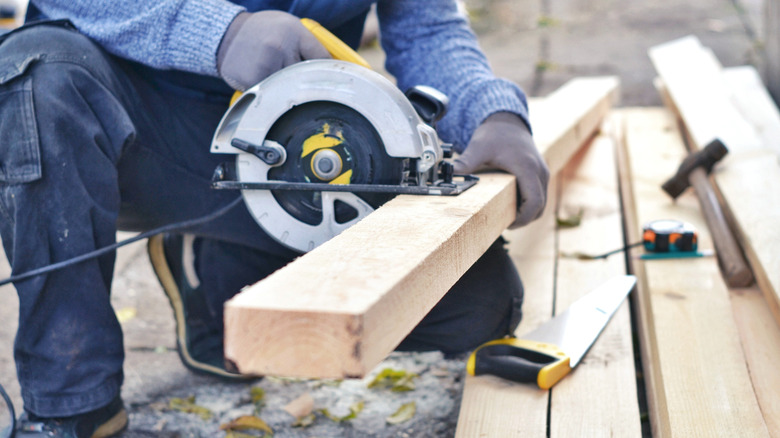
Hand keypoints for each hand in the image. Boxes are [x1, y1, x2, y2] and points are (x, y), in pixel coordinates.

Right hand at [217, 11, 330, 90]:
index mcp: (293, 32)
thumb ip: (309, 45)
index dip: (330, 72)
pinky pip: (271, 95)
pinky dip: (271, 94)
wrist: (226, 35)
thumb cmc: (263, 32)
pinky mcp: (252, 81)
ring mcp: (265, 66)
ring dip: (288, 89)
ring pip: (289, 89)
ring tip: (277, 78)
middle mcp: (280, 47)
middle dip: (307, 83)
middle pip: (306, 77)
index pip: (322, 58)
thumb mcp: (289, 27)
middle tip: (308, 88)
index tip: (338, 84)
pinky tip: (264, 82)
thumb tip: (334, 68)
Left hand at [453, 112, 549, 227]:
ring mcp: (542, 172)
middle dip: (524, 218)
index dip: (523, 218)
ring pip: (541, 202)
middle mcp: (539, 172)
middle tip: (504, 224)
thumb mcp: (479, 147)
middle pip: (540, 206)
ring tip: (507, 216)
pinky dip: (529, 203)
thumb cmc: (495, 134)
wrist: (507, 120)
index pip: (534, 202)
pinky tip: (511, 204)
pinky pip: (539, 194)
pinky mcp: (539, 173)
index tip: (508, 224)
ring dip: (527, 212)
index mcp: (527, 168)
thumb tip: (448, 173)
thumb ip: (466, 162)